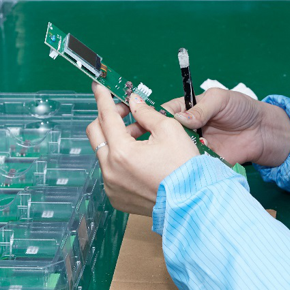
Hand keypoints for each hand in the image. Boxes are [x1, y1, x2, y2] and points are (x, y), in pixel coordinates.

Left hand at [86, 83, 198, 215]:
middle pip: (96, 133)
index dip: (102, 97)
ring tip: (141, 135)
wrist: (193, 203)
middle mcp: (110, 171)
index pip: (106, 116)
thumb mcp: (169, 130)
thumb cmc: (185, 169)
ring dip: (117, 138)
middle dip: (109, 117)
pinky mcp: (116, 197)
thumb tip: (135, 102)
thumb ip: (147, 113)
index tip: (99, 86)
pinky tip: (140, 155)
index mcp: (121, 152)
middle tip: (126, 111)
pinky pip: (110, 171)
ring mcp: (111, 186)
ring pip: (104, 152)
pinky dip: (120, 158)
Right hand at [163, 88, 289, 168]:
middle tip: (153, 144)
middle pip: (166, 135)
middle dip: (158, 139)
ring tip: (175, 154)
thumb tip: (180, 118)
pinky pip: (193, 164)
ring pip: (178, 151)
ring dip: (176, 153)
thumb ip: (201, 108)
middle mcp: (188, 129)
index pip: (164, 113)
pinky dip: (191, 164)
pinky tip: (192, 163)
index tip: (143, 125)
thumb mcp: (220, 100)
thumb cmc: (242, 108)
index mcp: (188, 110)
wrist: (263, 131)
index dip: (152, 118)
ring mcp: (195, 146)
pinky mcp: (205, 161)